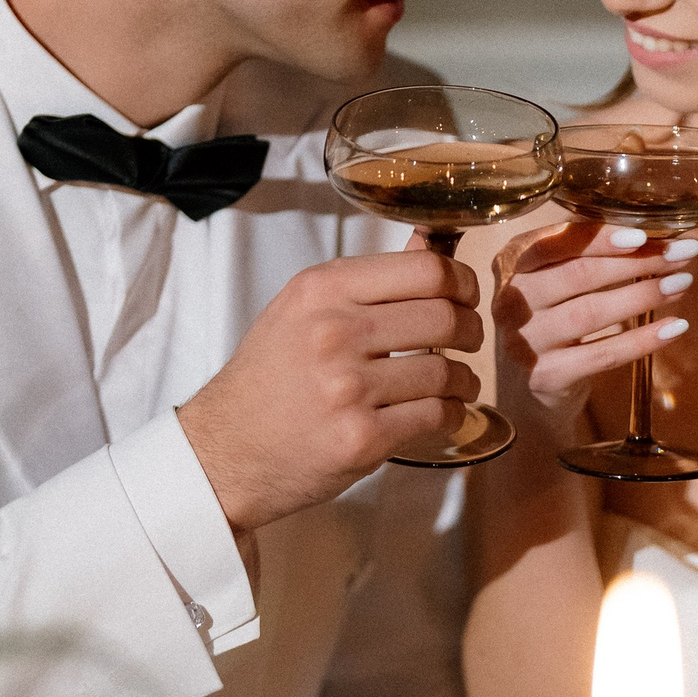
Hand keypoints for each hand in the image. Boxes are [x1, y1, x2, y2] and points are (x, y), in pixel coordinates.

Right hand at [177, 239, 481, 530]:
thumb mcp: (302, 310)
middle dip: (471, 330)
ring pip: (446, 371)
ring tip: (457, 383)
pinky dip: (451, 414)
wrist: (226, 451)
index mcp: (322, 290)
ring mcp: (348, 388)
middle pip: (445, 316)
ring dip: (464, 379)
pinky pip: (436, 416)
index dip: (462, 282)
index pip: (425, 269)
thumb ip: (366, 283)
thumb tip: (432, 245)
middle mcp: (334, 332)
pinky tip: (442, 412)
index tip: (466, 296)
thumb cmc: (268, 380)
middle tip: (467, 341)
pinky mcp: (362, 438)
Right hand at [492, 220, 697, 444]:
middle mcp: (510, 299)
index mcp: (512, 262)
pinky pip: (601, 355)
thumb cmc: (552, 321)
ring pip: (589, 312)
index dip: (601, 238)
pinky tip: (674, 328)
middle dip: (636, 262)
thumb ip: (595, 254)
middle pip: (578, 274)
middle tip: (682, 256)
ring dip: (642, 296)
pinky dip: (641, 340)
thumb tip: (669, 234)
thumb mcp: (557, 282)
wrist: (525, 391)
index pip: (557, 241)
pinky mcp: (544, 377)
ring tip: (682, 284)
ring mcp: (524, 341)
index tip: (645, 235)